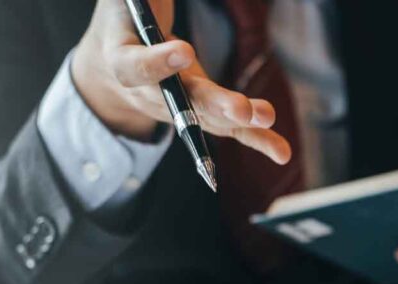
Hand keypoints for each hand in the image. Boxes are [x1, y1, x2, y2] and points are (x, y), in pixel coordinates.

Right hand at [70, 0, 289, 162]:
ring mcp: (180, 108)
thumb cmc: (125, 18)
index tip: (185, 51)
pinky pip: (231, 129)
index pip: (134, 68)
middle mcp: (151, 93)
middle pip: (183, 104)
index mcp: (120, 59)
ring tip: (266, 117)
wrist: (115, 63)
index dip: (158, 63)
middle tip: (240, 109)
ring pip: (211, 119)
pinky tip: (282, 153)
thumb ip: (143, 0)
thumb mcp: (127, 1)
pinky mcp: (203, 113)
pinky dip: (259, 139)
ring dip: (242, 122)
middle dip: (214, 105)